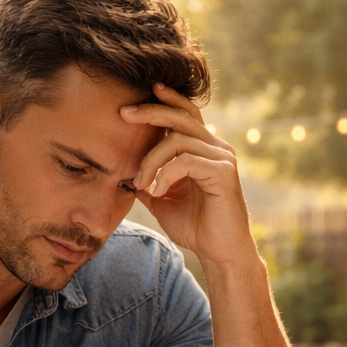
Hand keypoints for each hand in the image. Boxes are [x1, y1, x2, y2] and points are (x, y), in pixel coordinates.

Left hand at [121, 84, 253, 264]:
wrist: (219, 253)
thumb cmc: (196, 228)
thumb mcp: (163, 201)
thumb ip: (148, 181)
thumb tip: (123, 171)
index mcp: (204, 150)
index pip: (186, 114)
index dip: (167, 99)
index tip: (143, 93)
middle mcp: (217, 148)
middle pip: (181, 117)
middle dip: (150, 112)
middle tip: (124, 114)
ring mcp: (223, 159)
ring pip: (178, 140)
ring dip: (150, 160)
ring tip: (139, 182)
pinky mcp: (224, 173)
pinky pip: (187, 161)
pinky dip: (165, 174)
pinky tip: (157, 191)